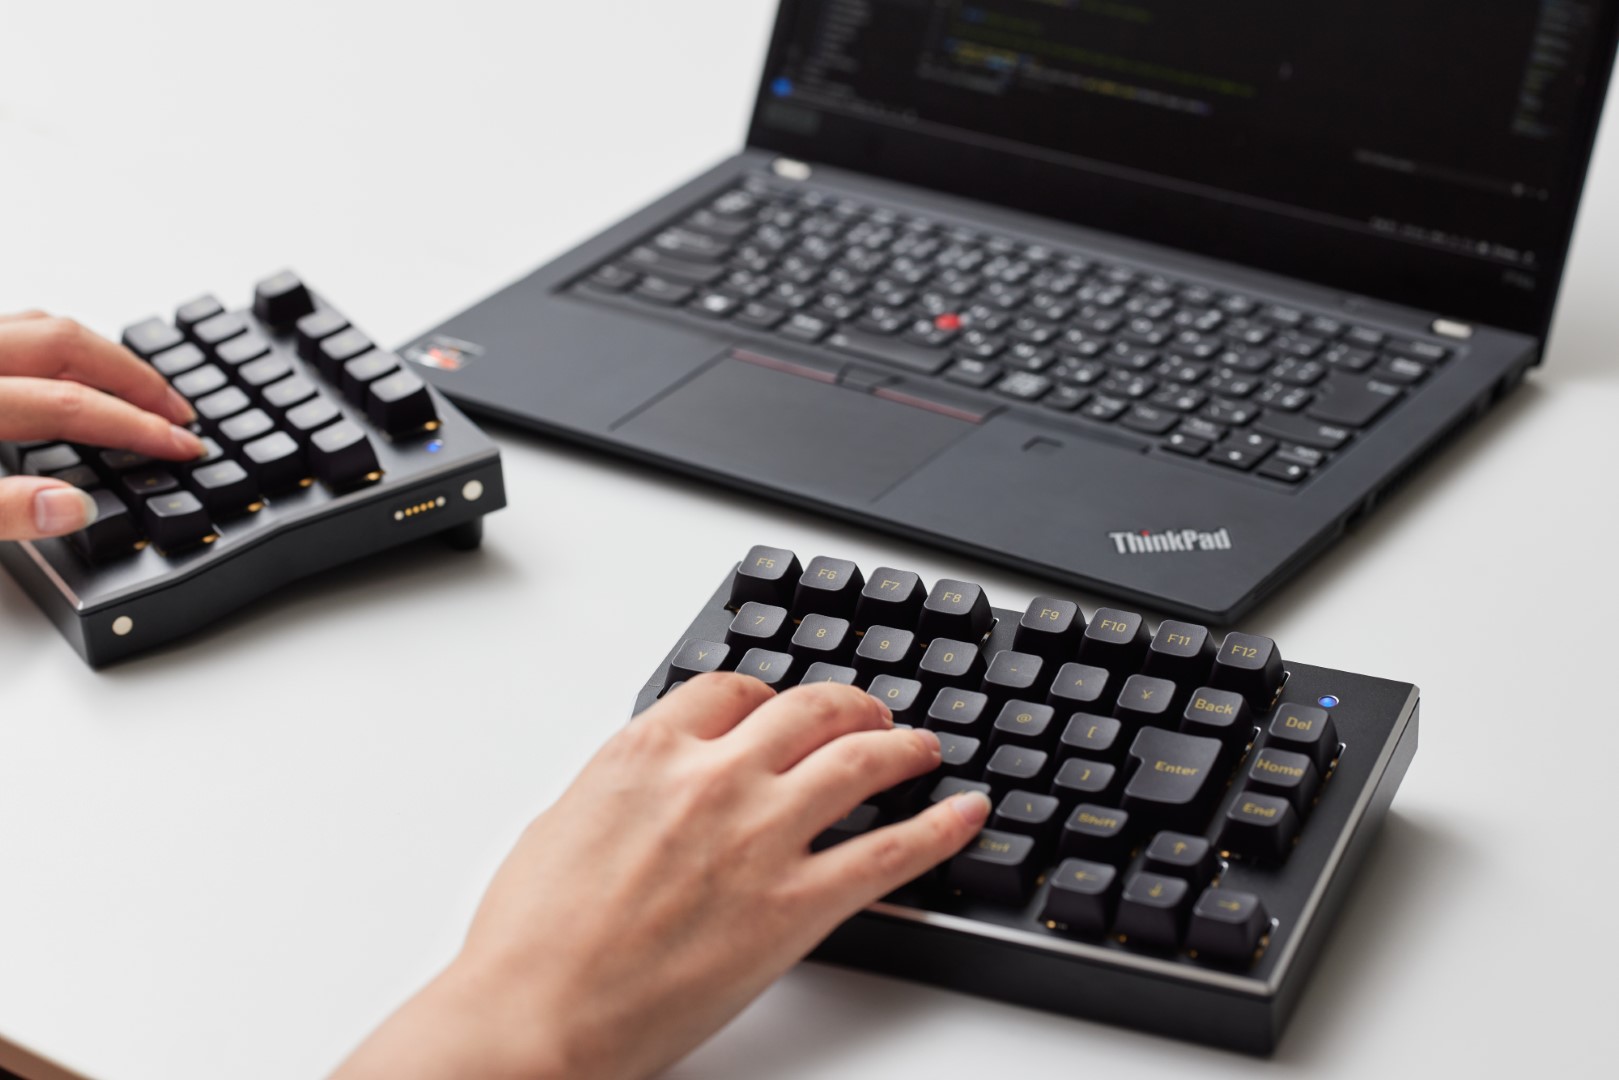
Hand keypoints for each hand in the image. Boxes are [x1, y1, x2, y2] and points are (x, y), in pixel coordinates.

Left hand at [0, 311, 202, 539]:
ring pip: (38, 325)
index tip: (182, 446)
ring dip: (98, 355)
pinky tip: (67, 372)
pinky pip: (13, 328)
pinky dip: (55, 346)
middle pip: (65, 344)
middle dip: (134, 378)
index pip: (69, 405)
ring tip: (137, 387)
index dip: (135, 427)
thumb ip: (1, 510)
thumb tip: (74, 508)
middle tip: (177, 411)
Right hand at [332, 675, 992, 1079]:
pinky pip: (892, 852)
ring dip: (900, 746)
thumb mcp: (561, 825)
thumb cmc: (530, 940)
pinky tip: (967, 814)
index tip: (778, 708)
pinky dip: (941, 826)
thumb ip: (623, 790)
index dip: (765, 698)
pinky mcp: (798, 905)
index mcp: (648, 752)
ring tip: (921, 748)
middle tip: (868, 712)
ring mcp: (762, 837)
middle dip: (847, 705)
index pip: (732, 692)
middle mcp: (714, 778)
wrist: (537, 1016)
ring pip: (859, 761)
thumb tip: (649, 787)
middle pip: (808, 710)